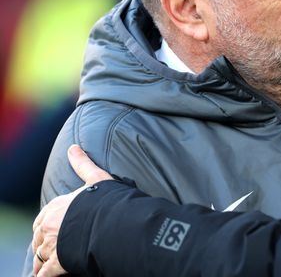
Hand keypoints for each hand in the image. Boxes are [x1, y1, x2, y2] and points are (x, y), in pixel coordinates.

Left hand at [32, 145, 112, 276]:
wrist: (110, 222)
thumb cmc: (104, 200)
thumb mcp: (96, 178)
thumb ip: (83, 164)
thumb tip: (74, 147)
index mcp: (56, 207)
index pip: (42, 218)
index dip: (44, 225)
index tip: (47, 230)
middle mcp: (49, 227)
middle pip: (39, 238)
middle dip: (42, 244)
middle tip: (46, 250)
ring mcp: (53, 245)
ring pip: (41, 256)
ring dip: (42, 262)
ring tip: (44, 268)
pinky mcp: (58, 263)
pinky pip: (46, 273)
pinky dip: (43, 276)